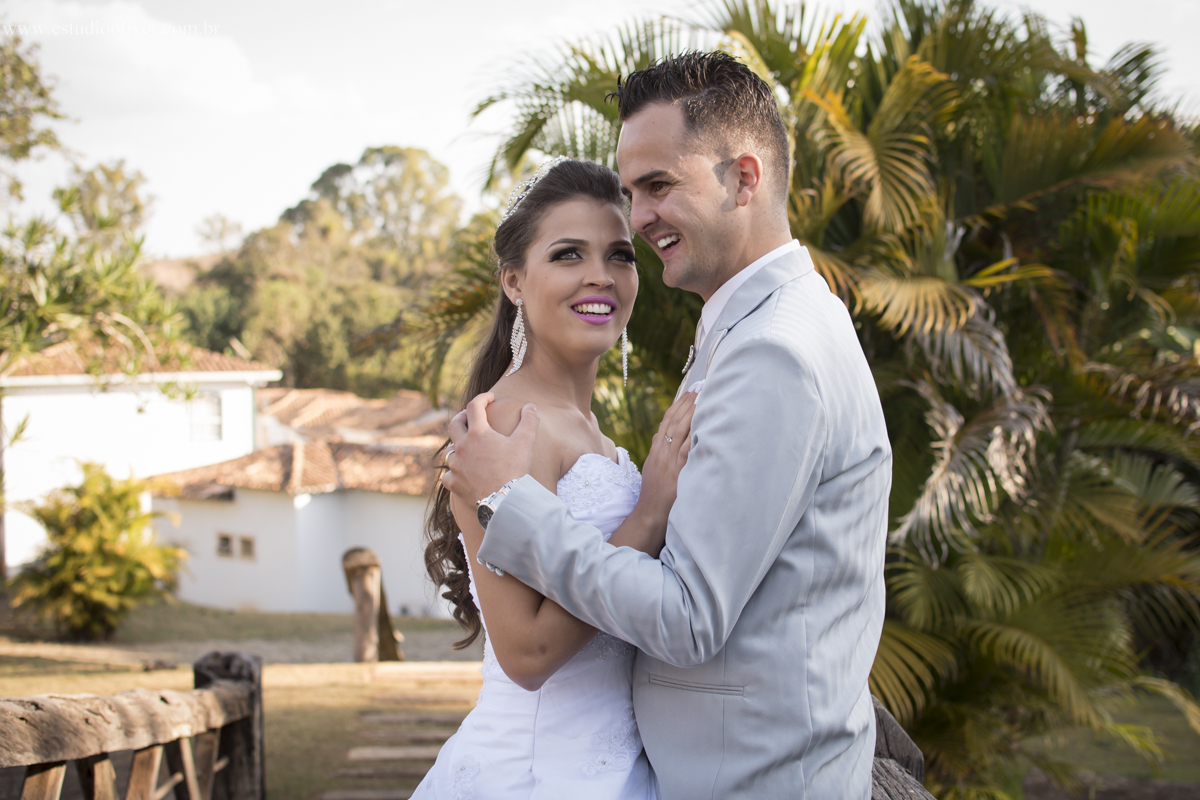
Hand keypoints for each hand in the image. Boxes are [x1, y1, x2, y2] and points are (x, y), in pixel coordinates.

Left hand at [443, 392, 539, 503]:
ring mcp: (456, 466)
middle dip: (463, 417)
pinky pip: (448, 474)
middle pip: (454, 424)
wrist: (505, 501)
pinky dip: (454, 472)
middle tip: (472, 417)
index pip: (475, 406)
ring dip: (458, 445)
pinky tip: (461, 473)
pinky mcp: (453, 483)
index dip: (483, 398)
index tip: (490, 398)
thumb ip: (529, 421)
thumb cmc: (516, 470)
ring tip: (468, 447)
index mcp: (478, 433)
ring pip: (450, 450)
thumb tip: (531, 406)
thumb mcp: (526, 442)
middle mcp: (462, 447)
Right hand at [635, 389, 697, 528]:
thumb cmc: (654, 492)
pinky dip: (693, 434)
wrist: (650, 513)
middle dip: (687, 402)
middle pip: (674, 420)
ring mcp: (668, 460)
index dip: (678, 404)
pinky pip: (685, 448)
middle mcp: (661, 451)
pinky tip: (702, 423)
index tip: (688, 391)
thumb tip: (660, 434)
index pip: (667, 420)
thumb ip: (657, 449)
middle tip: (699, 387)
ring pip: (679, 430)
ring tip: (702, 397)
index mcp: (656, 449)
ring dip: (691, 412)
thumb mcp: (652, 467)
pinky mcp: (676, 471)